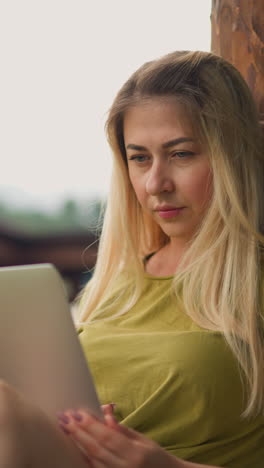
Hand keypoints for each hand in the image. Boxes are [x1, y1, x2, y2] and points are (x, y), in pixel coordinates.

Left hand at [58, 406, 178, 467]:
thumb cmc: (155, 457)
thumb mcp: (142, 439)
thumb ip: (121, 429)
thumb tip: (105, 414)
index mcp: (135, 454)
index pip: (108, 437)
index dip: (91, 425)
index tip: (77, 412)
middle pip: (96, 449)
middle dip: (78, 433)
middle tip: (64, 418)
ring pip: (92, 461)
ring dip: (77, 444)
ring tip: (65, 429)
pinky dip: (84, 458)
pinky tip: (74, 447)